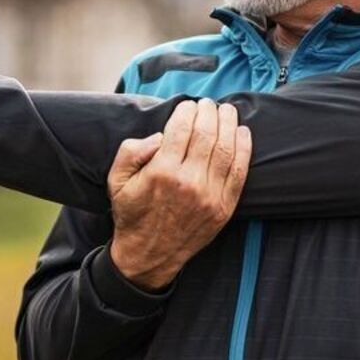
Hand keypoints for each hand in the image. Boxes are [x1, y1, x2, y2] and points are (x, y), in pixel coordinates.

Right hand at [107, 98, 251, 290]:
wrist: (149, 255)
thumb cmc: (132, 214)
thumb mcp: (116, 180)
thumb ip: (131, 151)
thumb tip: (159, 136)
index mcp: (162, 173)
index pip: (181, 129)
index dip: (187, 111)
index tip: (188, 105)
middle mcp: (189, 183)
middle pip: (207, 135)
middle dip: (209, 113)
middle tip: (208, 104)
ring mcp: (210, 196)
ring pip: (226, 149)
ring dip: (229, 124)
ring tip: (227, 111)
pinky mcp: (223, 207)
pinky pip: (239, 172)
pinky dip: (244, 148)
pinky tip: (242, 132)